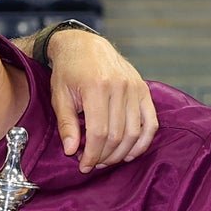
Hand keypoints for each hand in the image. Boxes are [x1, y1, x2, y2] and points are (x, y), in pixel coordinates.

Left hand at [44, 29, 157, 172]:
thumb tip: (71, 151)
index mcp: (96, 88)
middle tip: (93, 164)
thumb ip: (66, 124)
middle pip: (117, 135)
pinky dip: (143, 142)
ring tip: (107, 160)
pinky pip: (151, 122)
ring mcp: (135, 88)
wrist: (84, 45)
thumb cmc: (68, 71)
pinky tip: (130, 153)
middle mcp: (119, 87)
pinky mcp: (144, 90)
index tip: (84, 166)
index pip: (99, 133)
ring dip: (121, 152)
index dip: (92, 154)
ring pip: (134, 132)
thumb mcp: (60, 96)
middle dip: (105, 156)